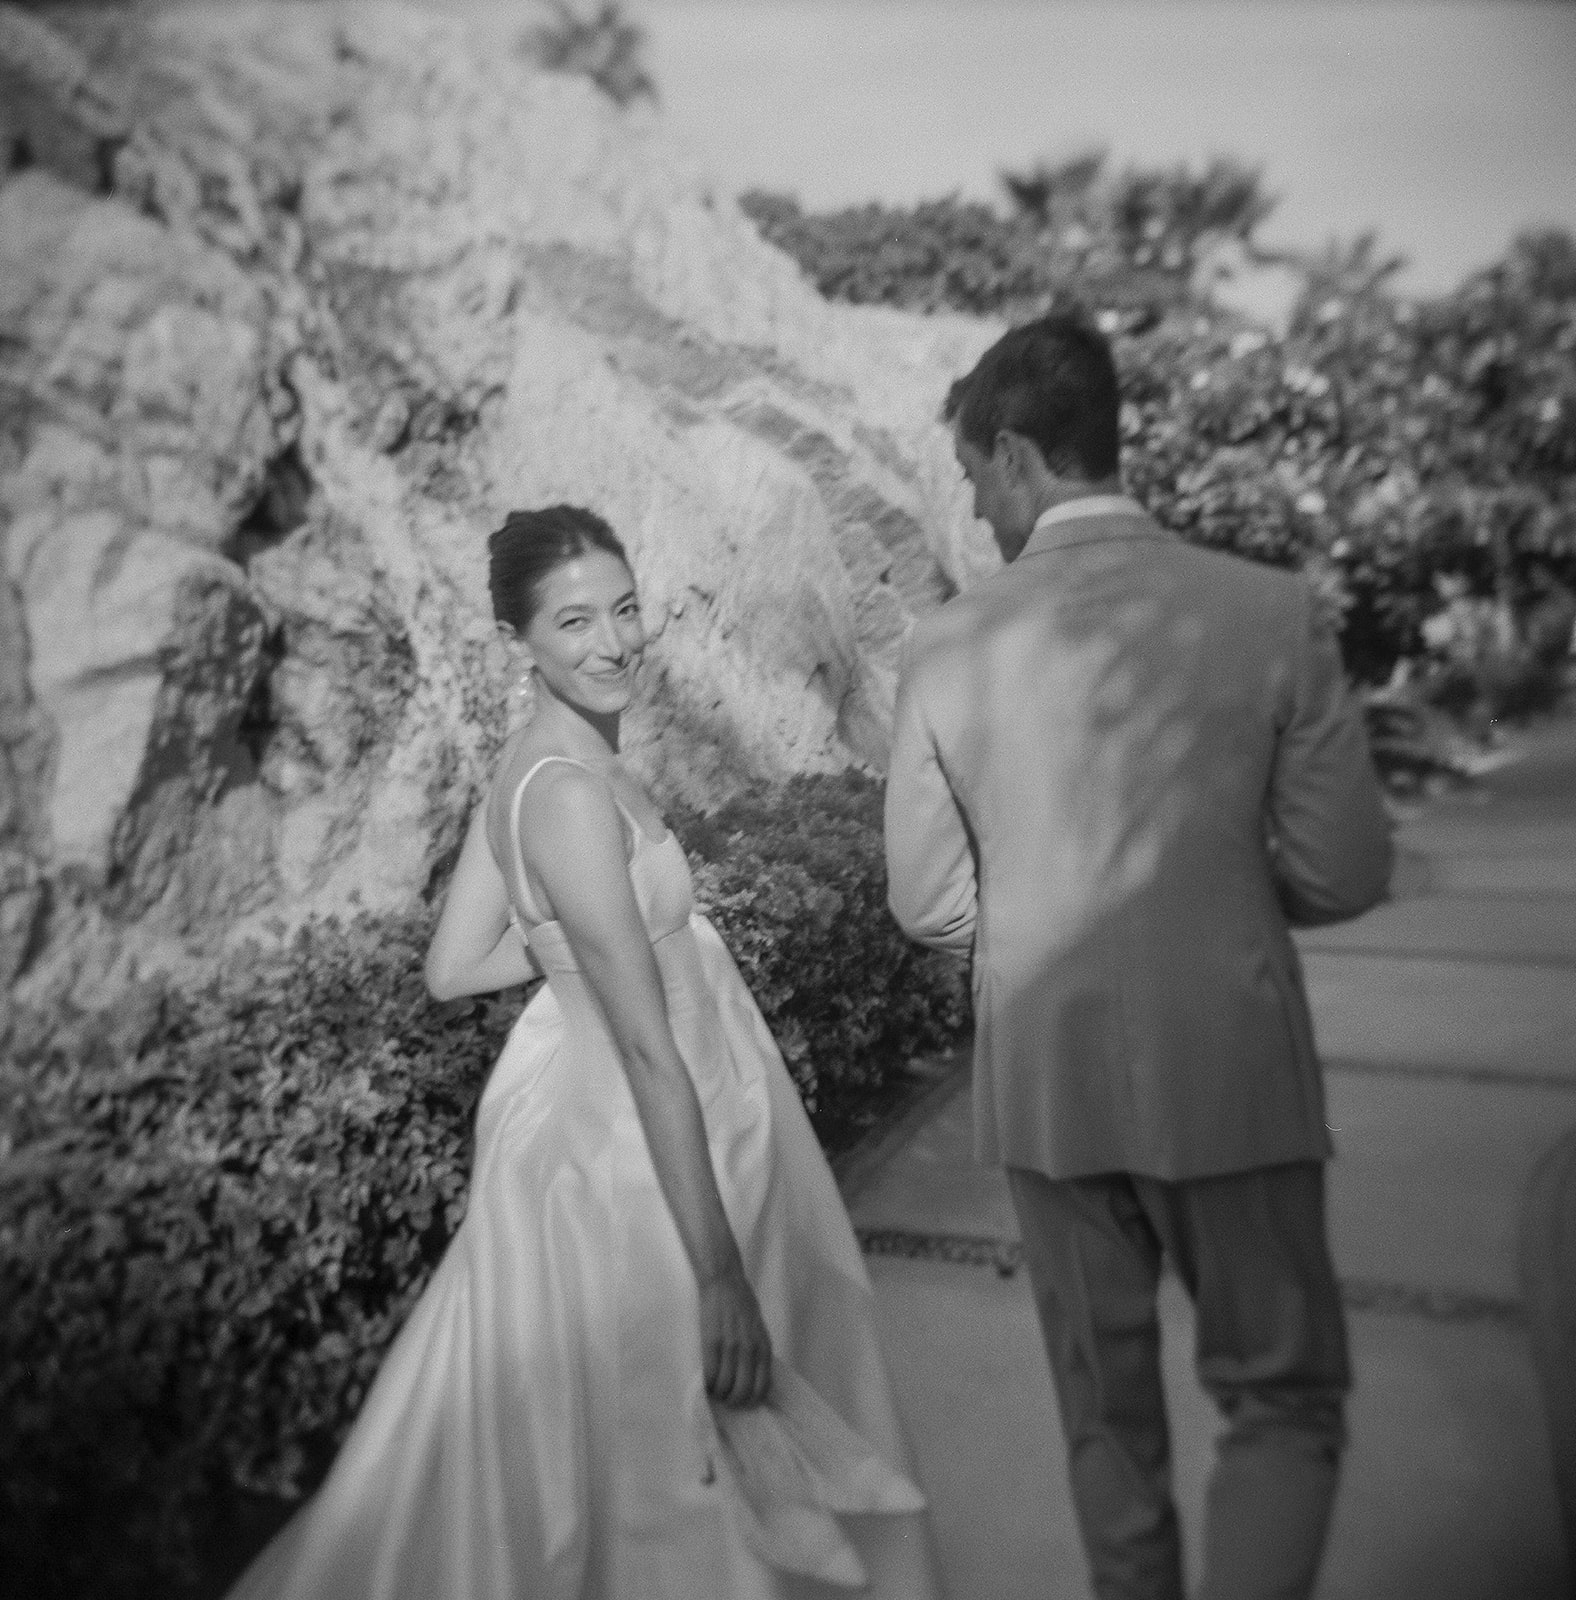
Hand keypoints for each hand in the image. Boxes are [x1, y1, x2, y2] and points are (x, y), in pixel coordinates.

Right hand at [698, 1265, 772, 1407]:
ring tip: (712, 1388)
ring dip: (717, 1393)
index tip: (739, 1400)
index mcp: (763, 1347)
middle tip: (723, 1396)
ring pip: (725, 1387)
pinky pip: (710, 1375)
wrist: (723, 1281)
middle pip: (742, 1392)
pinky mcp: (712, 1342)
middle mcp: (750, 1350)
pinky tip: (703, 1379)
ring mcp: (731, 1346)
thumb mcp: (758, 1327)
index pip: (762, 1387)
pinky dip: (706, 1384)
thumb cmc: (741, 1301)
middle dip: (731, 1401)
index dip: (749, 1400)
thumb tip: (755, 1373)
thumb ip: (758, 1348)